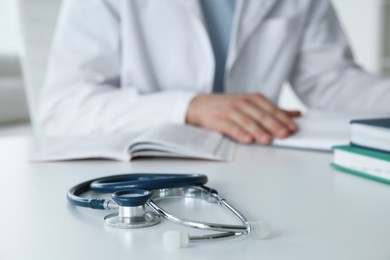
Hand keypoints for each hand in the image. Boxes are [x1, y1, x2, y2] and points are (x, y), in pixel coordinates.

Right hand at [186, 93, 300, 143]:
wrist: (200, 105)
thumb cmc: (228, 106)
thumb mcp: (250, 104)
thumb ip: (272, 110)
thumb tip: (296, 114)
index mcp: (252, 98)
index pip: (271, 108)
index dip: (283, 119)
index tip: (292, 128)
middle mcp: (242, 102)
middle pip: (261, 115)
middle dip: (274, 125)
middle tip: (284, 134)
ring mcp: (230, 111)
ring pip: (247, 121)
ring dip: (258, 131)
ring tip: (267, 140)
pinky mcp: (219, 120)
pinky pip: (231, 127)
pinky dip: (239, 133)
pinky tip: (247, 140)